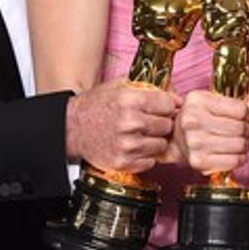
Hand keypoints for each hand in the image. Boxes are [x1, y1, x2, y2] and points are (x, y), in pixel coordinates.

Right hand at [65, 78, 179, 172]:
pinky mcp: (123, 162)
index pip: (168, 104)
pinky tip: (135, 147)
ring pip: (161, 145)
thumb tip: (176, 97)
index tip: (163, 108)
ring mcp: (126, 145)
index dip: (168, 106)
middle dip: (162, 123)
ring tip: (141, 135)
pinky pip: (150, 162)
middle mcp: (129, 122)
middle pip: (167, 125)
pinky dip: (146, 156)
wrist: (71, 129)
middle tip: (150, 123)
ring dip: (155, 141)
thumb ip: (149, 88)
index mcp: (130, 100)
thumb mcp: (119, 86)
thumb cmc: (97, 106)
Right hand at [173, 90, 248, 174]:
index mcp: (198, 100)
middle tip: (241, 130)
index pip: (241, 109)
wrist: (177, 138)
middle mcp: (193, 121)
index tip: (242, 117)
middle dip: (247, 129)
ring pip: (239, 145)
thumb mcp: (222, 99)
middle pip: (240, 127)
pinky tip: (235, 153)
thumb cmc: (203, 116)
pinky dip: (240, 158)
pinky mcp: (199, 162)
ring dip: (245, 144)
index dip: (247, 114)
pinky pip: (233, 162)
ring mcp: (194, 143)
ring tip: (238, 141)